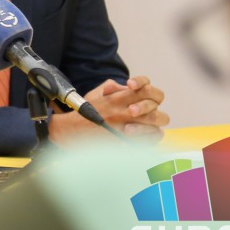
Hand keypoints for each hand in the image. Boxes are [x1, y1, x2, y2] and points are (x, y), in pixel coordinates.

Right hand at [48, 76, 168, 144]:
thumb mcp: (96, 94)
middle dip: (154, 107)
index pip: (146, 89)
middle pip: (154, 106)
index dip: (148, 89)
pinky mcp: (130, 142)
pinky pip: (153, 137)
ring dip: (155, 121)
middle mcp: (125, 112)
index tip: (140, 94)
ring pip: (156, 122)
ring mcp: (128, 128)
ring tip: (149, 123)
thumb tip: (125, 86)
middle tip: (149, 110)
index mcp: (118, 98)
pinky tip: (148, 133)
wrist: (73, 133)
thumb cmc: (85, 113)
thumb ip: (112, 86)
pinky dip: (154, 134)